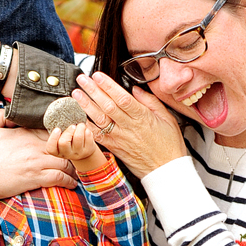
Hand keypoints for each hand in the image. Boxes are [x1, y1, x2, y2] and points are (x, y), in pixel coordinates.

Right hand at [0, 108, 77, 200]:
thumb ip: (0, 115)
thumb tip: (11, 109)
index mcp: (23, 133)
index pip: (51, 128)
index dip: (62, 131)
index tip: (67, 136)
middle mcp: (33, 146)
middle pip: (63, 144)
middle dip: (72, 148)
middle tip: (77, 152)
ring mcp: (35, 163)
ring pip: (65, 161)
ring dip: (72, 165)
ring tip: (76, 168)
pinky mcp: (34, 179)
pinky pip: (60, 178)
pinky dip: (68, 180)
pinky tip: (72, 182)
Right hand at [47, 123, 101, 173]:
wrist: (85, 150)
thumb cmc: (70, 140)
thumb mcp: (63, 138)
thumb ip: (60, 131)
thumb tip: (61, 113)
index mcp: (57, 151)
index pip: (51, 148)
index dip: (53, 138)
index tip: (57, 128)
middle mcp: (67, 154)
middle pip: (63, 142)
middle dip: (68, 131)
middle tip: (73, 126)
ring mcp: (78, 153)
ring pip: (78, 137)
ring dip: (80, 127)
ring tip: (81, 125)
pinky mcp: (88, 150)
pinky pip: (87, 136)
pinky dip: (87, 130)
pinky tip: (85, 131)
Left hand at [72, 71, 186, 177]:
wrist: (165, 170)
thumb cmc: (169, 145)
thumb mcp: (168, 118)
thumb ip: (151, 102)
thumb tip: (136, 89)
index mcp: (142, 117)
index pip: (122, 98)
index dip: (108, 86)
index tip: (98, 76)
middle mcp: (129, 127)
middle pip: (107, 106)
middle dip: (93, 91)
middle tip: (82, 79)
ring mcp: (120, 138)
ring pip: (100, 120)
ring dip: (86, 106)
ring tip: (76, 94)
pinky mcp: (115, 148)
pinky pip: (98, 136)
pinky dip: (87, 127)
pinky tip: (79, 118)